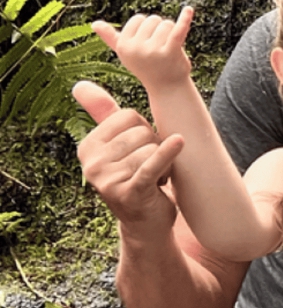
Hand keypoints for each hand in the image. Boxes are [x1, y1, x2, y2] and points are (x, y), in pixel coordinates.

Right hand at [72, 81, 184, 228]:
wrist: (147, 223)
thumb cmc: (136, 178)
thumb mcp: (118, 146)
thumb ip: (102, 115)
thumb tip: (79, 84)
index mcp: (88, 147)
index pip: (129, 116)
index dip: (145, 131)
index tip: (140, 152)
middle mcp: (92, 163)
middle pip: (142, 132)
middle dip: (155, 148)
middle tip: (150, 170)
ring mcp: (108, 179)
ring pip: (152, 148)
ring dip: (164, 164)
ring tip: (155, 180)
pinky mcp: (130, 192)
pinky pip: (152, 164)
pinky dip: (167, 154)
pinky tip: (179, 143)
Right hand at [94, 6, 194, 92]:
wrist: (168, 88)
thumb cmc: (146, 67)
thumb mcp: (126, 53)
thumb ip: (111, 38)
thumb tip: (94, 24)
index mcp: (124, 45)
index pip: (138, 19)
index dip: (147, 28)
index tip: (148, 42)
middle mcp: (136, 48)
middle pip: (153, 20)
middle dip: (160, 29)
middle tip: (161, 47)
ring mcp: (154, 51)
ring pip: (167, 24)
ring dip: (172, 32)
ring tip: (170, 48)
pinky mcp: (171, 52)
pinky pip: (178, 30)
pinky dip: (185, 19)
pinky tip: (189, 10)